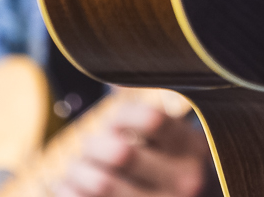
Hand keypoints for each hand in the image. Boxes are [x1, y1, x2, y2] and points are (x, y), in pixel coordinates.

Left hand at [53, 100, 217, 196]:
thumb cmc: (178, 173)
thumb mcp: (181, 144)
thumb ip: (154, 119)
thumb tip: (115, 78)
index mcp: (194, 150)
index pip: (152, 120)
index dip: (121, 115)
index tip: (112, 122)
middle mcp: (185, 182)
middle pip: (122, 153)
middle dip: (93, 145)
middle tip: (88, 147)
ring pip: (102, 184)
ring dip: (77, 172)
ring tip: (75, 171)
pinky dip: (70, 193)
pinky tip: (69, 189)